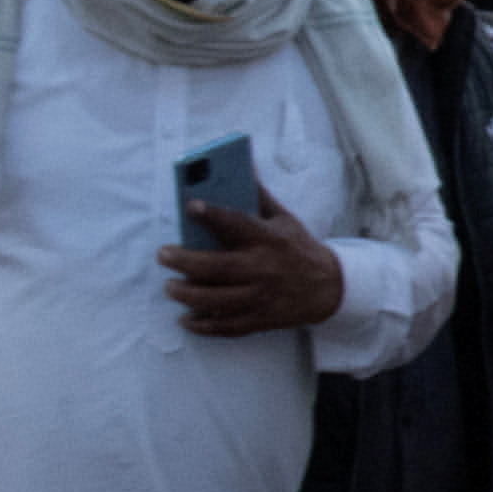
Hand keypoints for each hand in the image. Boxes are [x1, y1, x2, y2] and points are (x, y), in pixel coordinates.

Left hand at [162, 197, 347, 337]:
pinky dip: (202, 325)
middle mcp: (262, 268)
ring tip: (170, 286)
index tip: (191, 207)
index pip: (236, 223)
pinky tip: (185, 318)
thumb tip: (241, 165)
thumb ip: (258, 196)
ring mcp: (260, 297)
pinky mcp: (259, 319)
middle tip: (163, 255)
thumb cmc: (298, 248)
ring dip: (186, 294)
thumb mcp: (284, 218)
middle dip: (183, 261)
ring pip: (215, 300)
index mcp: (267, 239)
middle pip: (215, 267)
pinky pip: (225, 326)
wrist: (329, 288)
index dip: (212, 215)